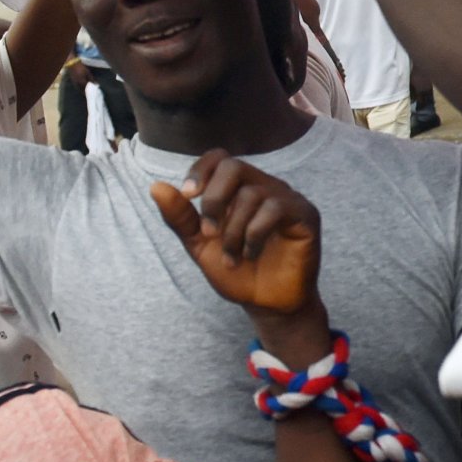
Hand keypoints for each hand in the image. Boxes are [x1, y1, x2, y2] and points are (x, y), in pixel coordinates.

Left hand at [153, 149, 323, 325]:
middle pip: (233, 166)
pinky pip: (275, 208)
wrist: (265, 304)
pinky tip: (251, 254)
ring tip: (232, 257)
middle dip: (213, 200)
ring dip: (233, 230)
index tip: (187, 196)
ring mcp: (288, 199)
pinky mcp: (306, 215)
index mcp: (239, 189)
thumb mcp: (199, 244)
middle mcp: (265, 187)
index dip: (200, 170)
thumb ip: (180, 217)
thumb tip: (155, 186)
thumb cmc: (237, 272)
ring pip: (251, 194)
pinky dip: (254, 234)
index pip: (220, 158)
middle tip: (209, 233)